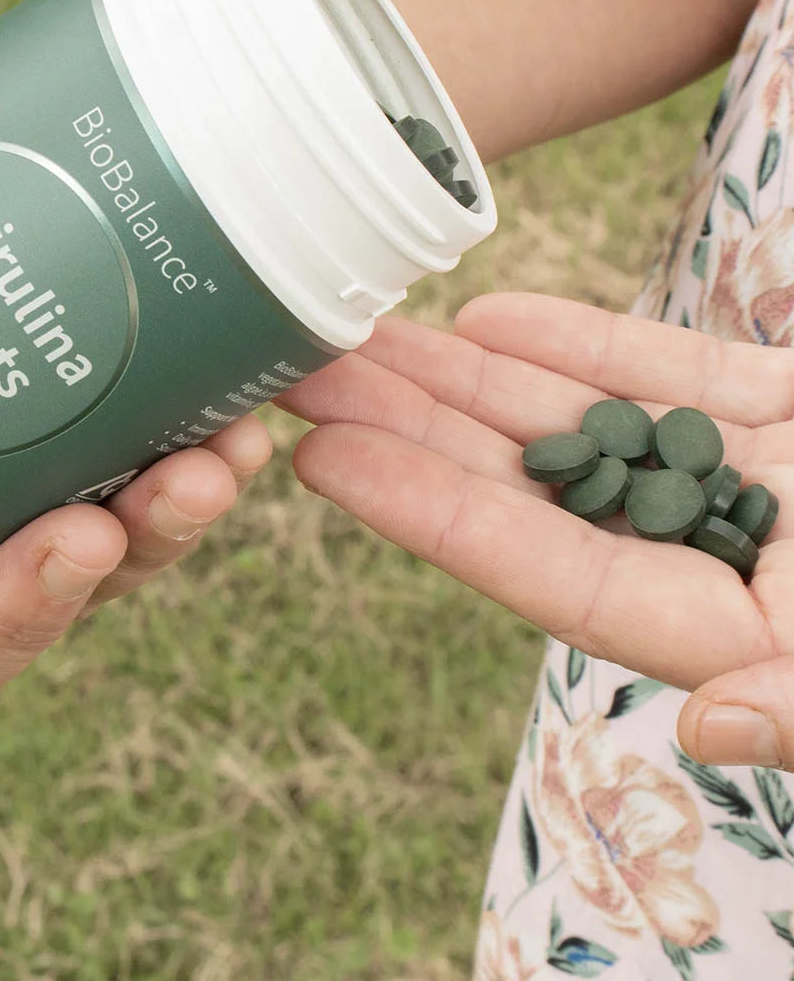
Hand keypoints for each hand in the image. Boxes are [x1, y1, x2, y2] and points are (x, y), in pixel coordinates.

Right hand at [0, 56, 270, 725]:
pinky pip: (155, 525)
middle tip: (79, 535)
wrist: (36, 141)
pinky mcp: (111, 474)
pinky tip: (234, 431)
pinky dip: (196, 487)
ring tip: (195, 469)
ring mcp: (18, 508)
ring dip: (144, 549)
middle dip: (15, 615)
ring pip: (73, 595)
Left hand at [280, 292, 793, 769]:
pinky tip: (483, 318)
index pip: (540, 570)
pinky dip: (578, 343)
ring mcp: (739, 475)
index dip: (427, 513)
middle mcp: (706, 553)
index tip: (325, 458)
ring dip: (463, 377)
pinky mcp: (780, 410)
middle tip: (302, 378)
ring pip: (573, 417)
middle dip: (408, 431)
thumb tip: (718, 729)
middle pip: (525, 486)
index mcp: (722, 629)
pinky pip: (664, 370)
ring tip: (363, 336)